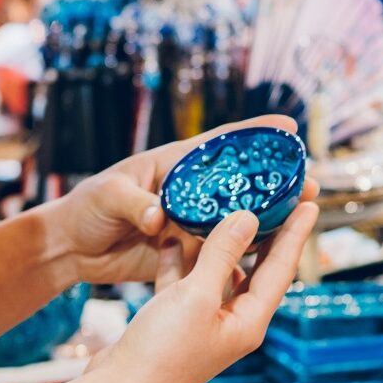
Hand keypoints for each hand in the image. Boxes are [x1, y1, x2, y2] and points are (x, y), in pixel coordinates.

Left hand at [47, 115, 319, 287]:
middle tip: (310, 182)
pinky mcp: (186, 253)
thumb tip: (160, 217)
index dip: (253, 132)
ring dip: (269, 219)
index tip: (287, 125)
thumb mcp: (106, 196)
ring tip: (304, 219)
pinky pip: (221, 252)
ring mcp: (191, 223)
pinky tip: (272, 257)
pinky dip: (245, 253)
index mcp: (174, 165)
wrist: (73, 248)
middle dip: (276, 181)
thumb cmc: (85, 207)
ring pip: (238, 219)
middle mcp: (190, 192)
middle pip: (240, 183)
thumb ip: (133, 203)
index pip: (219, 144)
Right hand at [84, 204, 318, 382]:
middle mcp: (232, 323)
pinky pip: (186, 283)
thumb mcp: (195, 296)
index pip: (281, 269)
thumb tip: (248, 218)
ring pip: (218, 273)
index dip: (295, 234)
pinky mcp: (176, 323)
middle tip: (275, 199)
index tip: (310, 203)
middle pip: (256, 269)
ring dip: (219, 243)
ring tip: (226, 207)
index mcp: (248, 322)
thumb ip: (222, 255)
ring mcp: (203, 324)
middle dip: (265, 234)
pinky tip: (173, 235)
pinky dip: (181, 259)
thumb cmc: (161, 352)